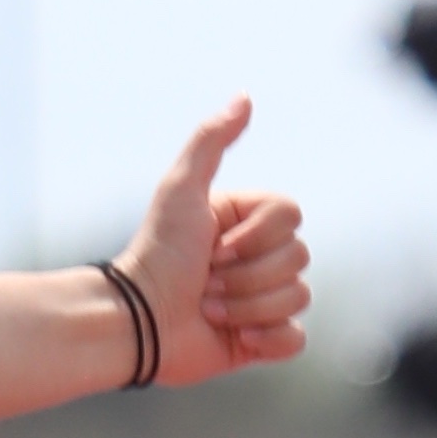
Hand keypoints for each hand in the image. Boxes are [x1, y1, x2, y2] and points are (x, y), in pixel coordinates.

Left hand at [114, 97, 309, 386]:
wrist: (137, 320)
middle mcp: (259, 258)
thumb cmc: (157, 252)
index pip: (291, 216)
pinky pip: (296, 338)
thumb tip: (245, 97)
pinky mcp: (262, 341)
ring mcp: (264, 299)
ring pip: (298, 297)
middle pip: (299, 257)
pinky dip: (265, 339)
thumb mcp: (180, 190)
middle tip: (205, 280)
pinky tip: (232, 336)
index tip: (212, 245)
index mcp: (248, 222)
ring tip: (207, 307)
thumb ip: (210, 141)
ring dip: (246, 305)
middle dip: (246, 273)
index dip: (254, 235)